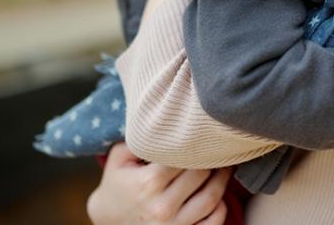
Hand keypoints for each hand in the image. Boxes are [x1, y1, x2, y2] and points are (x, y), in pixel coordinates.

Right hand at [87, 143, 230, 224]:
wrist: (108, 224)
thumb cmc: (117, 187)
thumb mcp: (119, 159)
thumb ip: (140, 136)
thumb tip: (167, 118)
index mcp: (147, 183)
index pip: (183, 155)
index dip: (195, 143)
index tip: (201, 133)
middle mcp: (162, 207)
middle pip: (201, 174)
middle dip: (212, 158)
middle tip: (217, 146)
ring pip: (213, 197)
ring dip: (223, 178)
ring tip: (224, 165)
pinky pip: (214, 220)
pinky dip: (221, 206)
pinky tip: (218, 193)